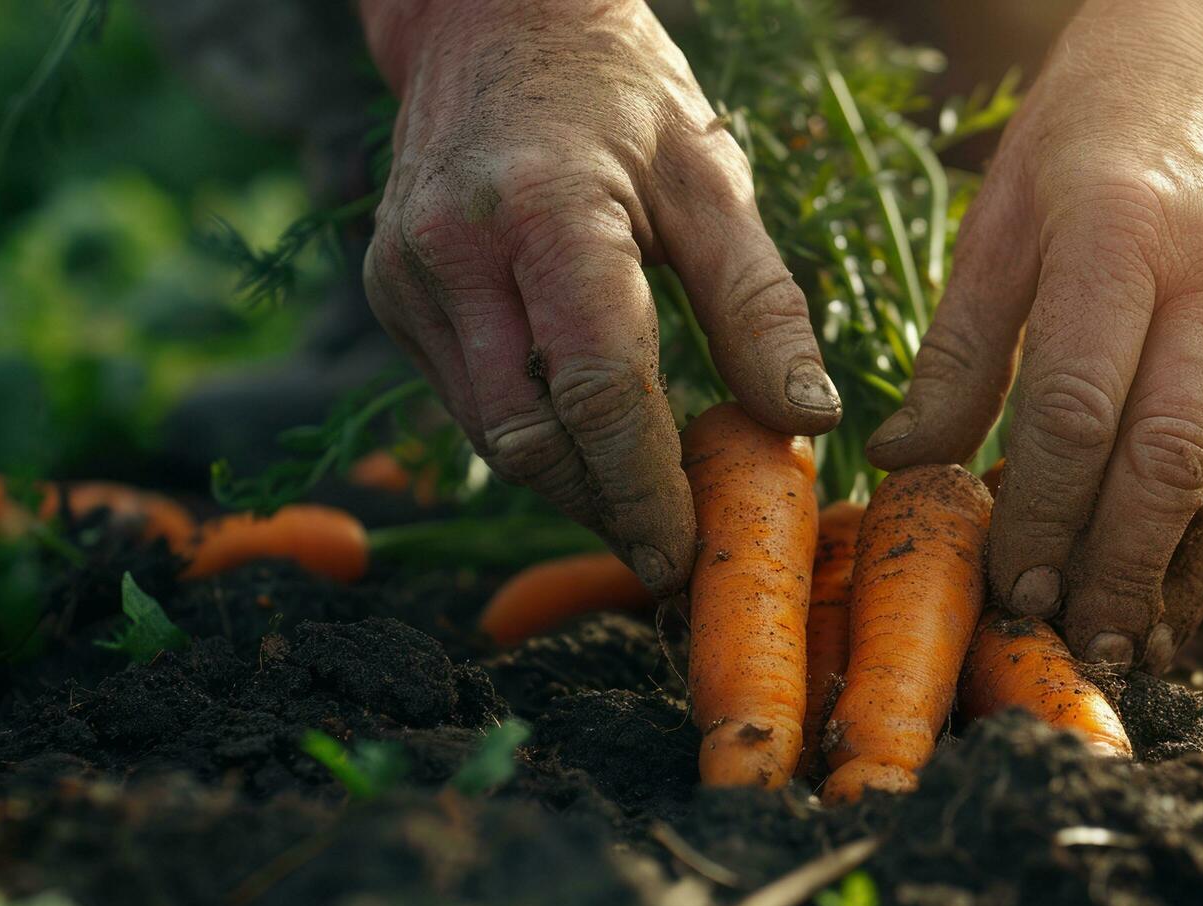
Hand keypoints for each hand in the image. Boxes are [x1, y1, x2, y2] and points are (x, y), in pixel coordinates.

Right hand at [359, 0, 840, 594]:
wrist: (493, 23)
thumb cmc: (620, 95)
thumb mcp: (710, 180)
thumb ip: (759, 304)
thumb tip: (809, 421)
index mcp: (544, 215)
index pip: (596, 390)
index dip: (645, 490)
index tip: (689, 556)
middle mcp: (454, 251)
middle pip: (529, 435)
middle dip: (606, 508)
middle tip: (675, 551)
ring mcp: (408, 275)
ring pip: (490, 435)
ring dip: (569, 487)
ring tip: (645, 509)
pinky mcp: (393, 294)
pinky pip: (467, 400)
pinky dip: (533, 440)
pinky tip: (591, 449)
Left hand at [867, 0, 1202, 669]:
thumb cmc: (1086, 133)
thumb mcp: (1000, 220)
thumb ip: (958, 350)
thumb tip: (905, 467)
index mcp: (1121, 233)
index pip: (1078, 412)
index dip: (1043, 517)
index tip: (1013, 589)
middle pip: (1171, 460)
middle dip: (1120, 570)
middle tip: (1081, 644)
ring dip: (1183, 569)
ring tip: (1137, 640)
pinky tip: (1187, 578)